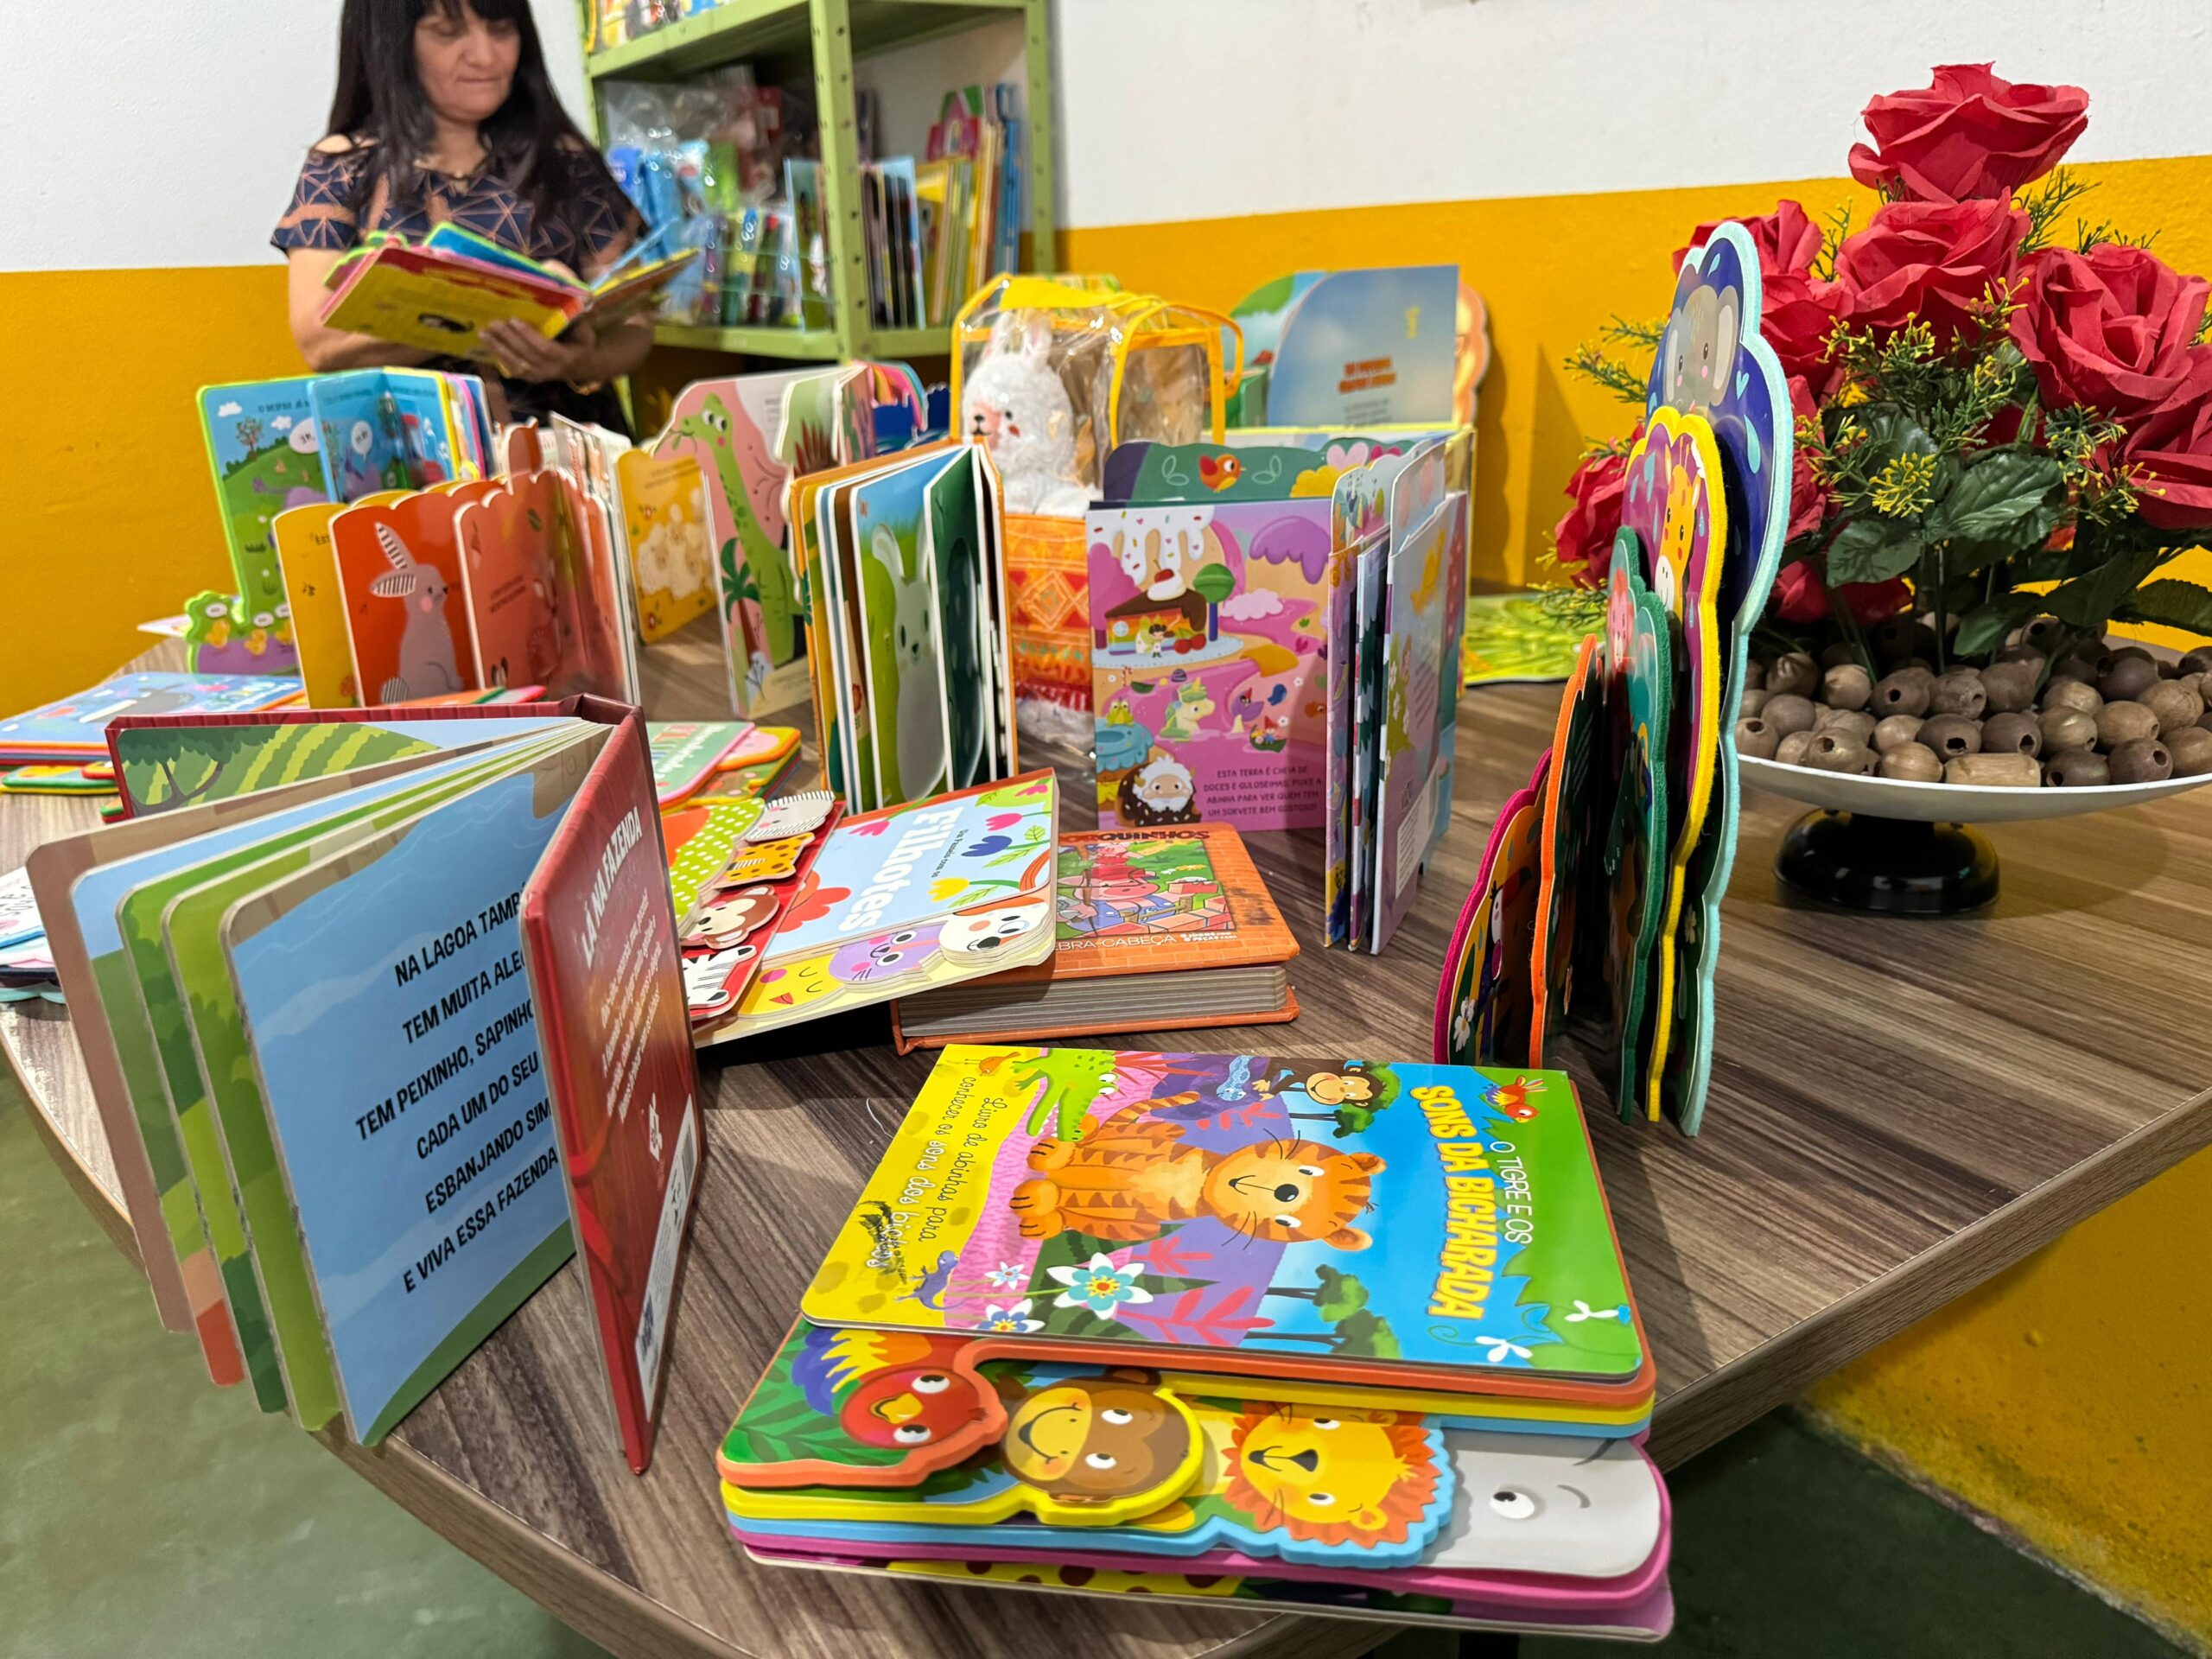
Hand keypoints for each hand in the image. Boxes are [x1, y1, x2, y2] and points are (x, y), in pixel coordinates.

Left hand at [478, 316, 598, 382]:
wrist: (583, 367)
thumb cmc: (581, 343)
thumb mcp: (584, 330)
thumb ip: (572, 317)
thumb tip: (559, 292)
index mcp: (566, 356)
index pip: (544, 347)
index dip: (528, 335)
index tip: (513, 319)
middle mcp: (551, 369)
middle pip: (526, 354)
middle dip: (508, 338)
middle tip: (494, 322)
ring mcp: (539, 375)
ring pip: (516, 363)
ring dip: (498, 348)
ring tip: (485, 332)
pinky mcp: (530, 378)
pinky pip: (512, 369)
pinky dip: (498, 356)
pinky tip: (488, 344)